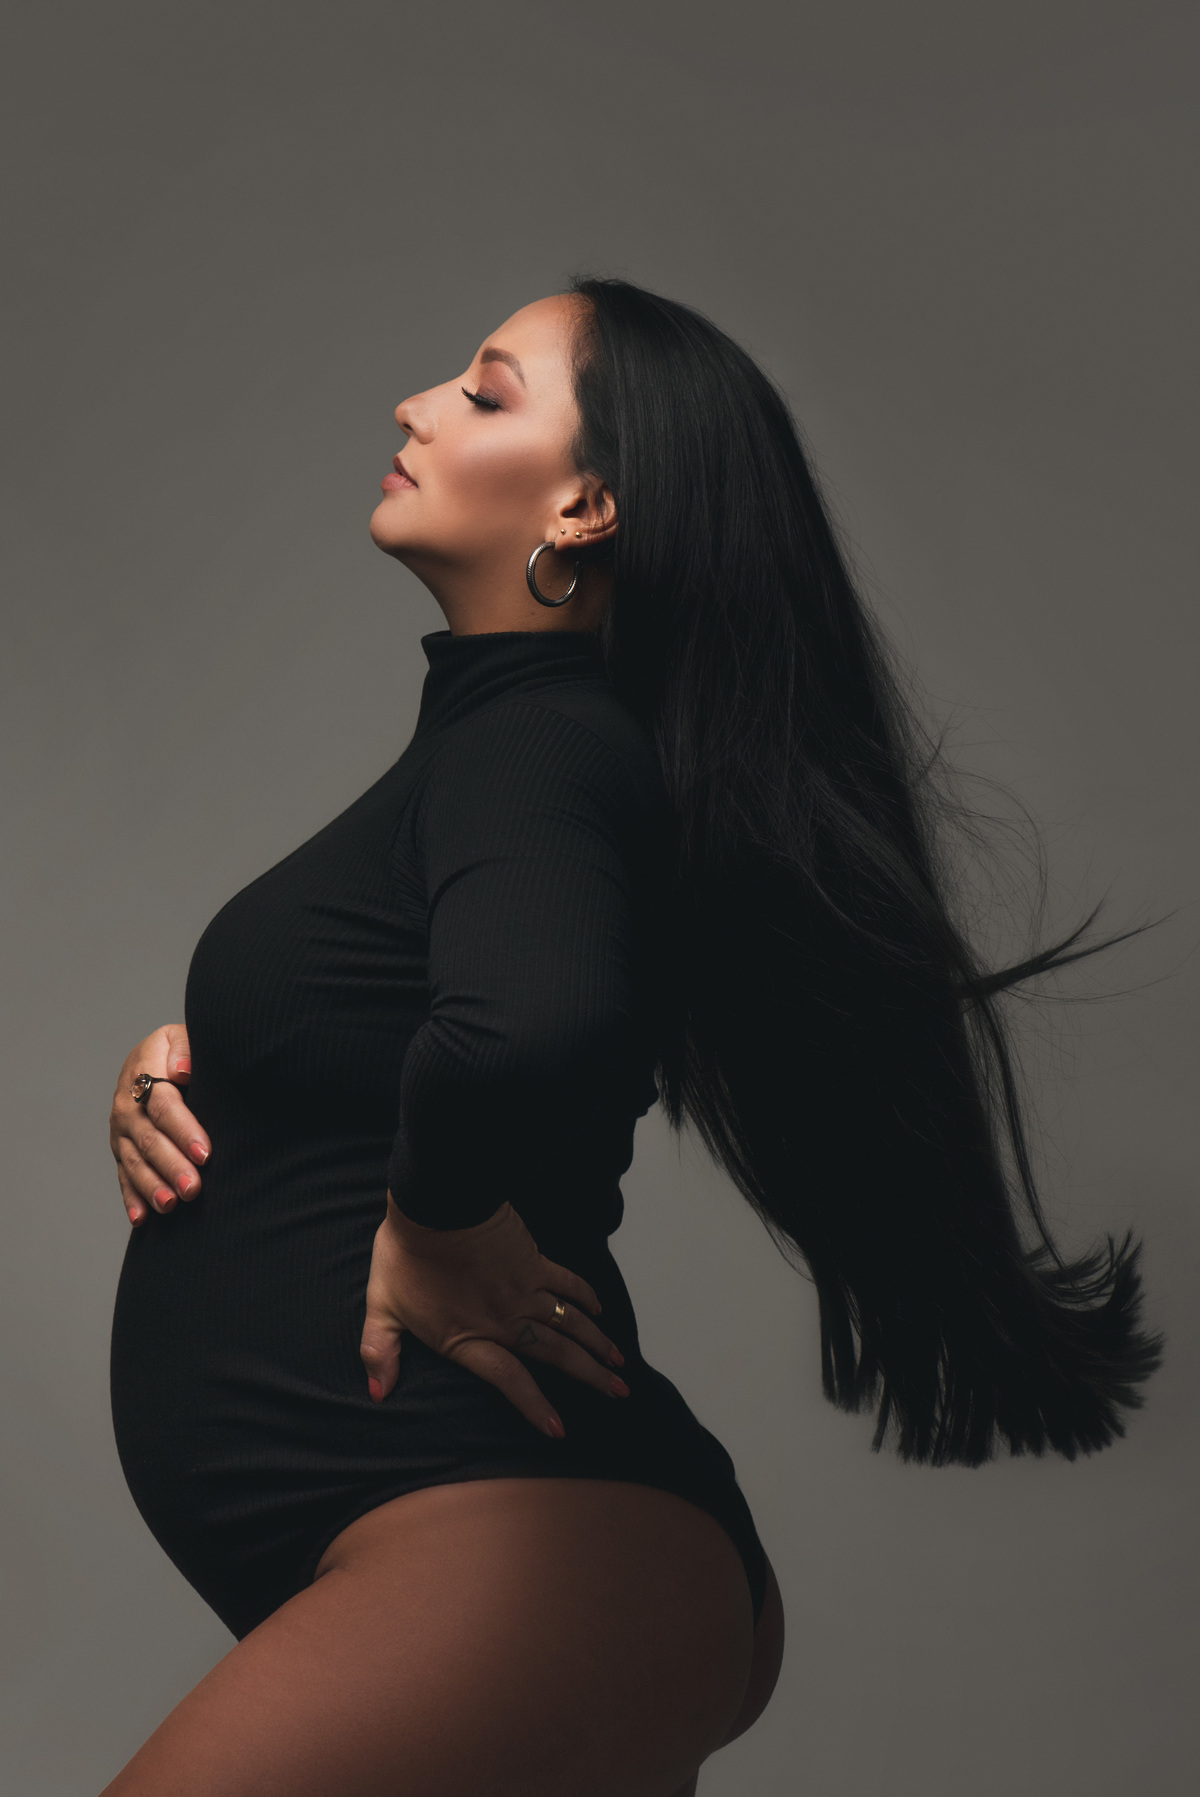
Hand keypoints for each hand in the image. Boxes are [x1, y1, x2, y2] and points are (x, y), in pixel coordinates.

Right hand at [109, 1024, 210, 1224]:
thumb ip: (186, 1047)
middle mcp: (126, 1103)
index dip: (183, 1130)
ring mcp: (120, 1129)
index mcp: (143, 1070)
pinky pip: (123, 1176)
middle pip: (148, 1138)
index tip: (205, 1153)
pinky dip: (132, 1198)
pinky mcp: (120, 1149)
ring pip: (134, 1161)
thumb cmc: (181, 1049)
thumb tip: (182, 1070)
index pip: (163, 1104)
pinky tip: (142, 1218)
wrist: (157, 1055)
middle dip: (171, 1165)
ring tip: (170, 1204)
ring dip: (151, 1185)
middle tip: (193, 1188)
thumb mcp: (183, 1035)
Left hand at [360, 1194, 629, 1438]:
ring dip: (597, 1343)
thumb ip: (380, 1352)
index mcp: (470, 1338)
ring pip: (570, 1323)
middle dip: (590, 1377)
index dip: (535, 1407)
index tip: (559, 1430)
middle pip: (557, 1355)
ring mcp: (524, 1289)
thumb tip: (375, 1392)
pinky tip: (599, 1310)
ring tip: (620, 1363)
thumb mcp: (382, 1308)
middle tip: (619, 1393)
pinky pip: (568, 1282)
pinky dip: (586, 1296)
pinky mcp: (533, 1261)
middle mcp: (506, 1319)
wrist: (437, 1204)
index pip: (510, 1381)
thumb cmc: (406, 1255)